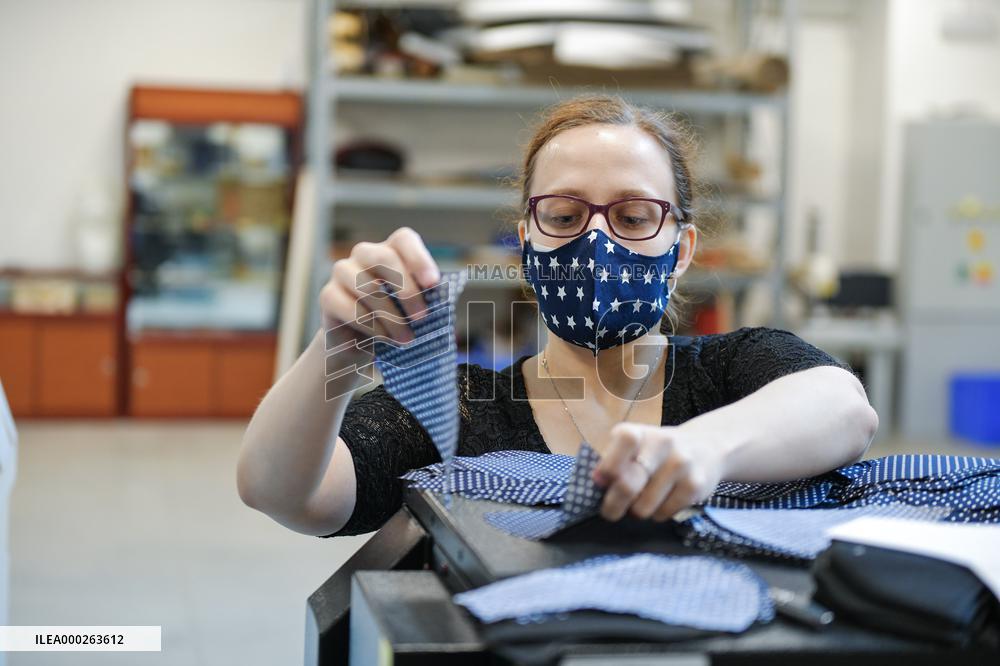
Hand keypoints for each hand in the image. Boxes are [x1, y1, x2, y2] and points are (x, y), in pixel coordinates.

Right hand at [319, 226, 440, 353]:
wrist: (357, 343)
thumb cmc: (392, 319)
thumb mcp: (412, 306)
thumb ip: (425, 298)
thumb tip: (443, 300)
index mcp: (390, 250)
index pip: (403, 239)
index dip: (419, 259)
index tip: (433, 284)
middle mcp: (364, 254)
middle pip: (385, 257)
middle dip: (407, 289)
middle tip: (422, 317)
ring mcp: (342, 271)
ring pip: (368, 286)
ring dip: (392, 317)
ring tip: (406, 338)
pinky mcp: (328, 295)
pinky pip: (351, 308)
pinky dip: (372, 326)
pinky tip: (384, 339)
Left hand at [592, 423, 724, 521]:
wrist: (705, 449)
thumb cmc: (655, 453)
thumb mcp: (632, 448)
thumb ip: (611, 461)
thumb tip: (595, 481)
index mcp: (639, 432)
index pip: (624, 440)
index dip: (609, 465)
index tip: (600, 482)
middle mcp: (662, 443)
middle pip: (628, 484)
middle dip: (613, 505)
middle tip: (611, 511)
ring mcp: (681, 464)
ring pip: (644, 507)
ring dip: (637, 512)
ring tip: (641, 502)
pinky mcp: (695, 485)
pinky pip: (664, 514)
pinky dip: (657, 515)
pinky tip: (661, 502)